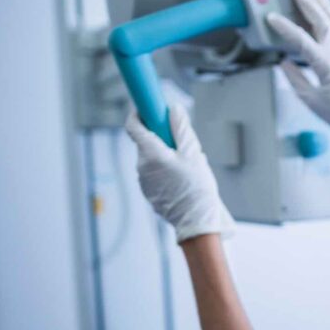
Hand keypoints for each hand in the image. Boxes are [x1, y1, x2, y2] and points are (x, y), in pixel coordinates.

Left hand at [124, 104, 234, 242]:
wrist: (195, 221)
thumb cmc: (196, 188)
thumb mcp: (194, 154)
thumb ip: (181, 128)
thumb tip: (173, 109)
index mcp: (151, 153)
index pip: (133, 125)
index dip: (138, 113)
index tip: (148, 107)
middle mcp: (141, 166)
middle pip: (147, 142)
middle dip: (163, 138)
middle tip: (184, 145)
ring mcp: (143, 180)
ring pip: (152, 158)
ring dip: (166, 156)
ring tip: (188, 169)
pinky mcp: (148, 191)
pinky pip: (154, 172)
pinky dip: (165, 170)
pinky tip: (183, 181)